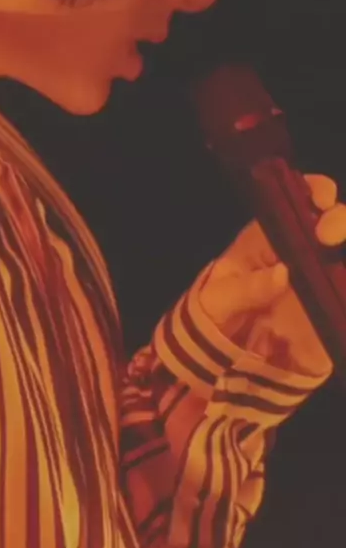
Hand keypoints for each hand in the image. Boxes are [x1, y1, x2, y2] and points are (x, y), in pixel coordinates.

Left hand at [199, 174, 345, 375]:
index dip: (315, 191)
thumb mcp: (219, 300)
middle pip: (334, 224)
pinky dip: (345, 293)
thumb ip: (247, 288)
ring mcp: (319, 281)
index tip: (320, 197)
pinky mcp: (330, 312)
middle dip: (339, 220)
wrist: (220, 355)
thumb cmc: (215, 313)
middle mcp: (301, 253)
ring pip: (344, 260)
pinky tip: (341, 296)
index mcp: (270, 237)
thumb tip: (284, 273)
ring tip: (339, 257)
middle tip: (327, 234)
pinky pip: (343, 298)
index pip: (299, 202)